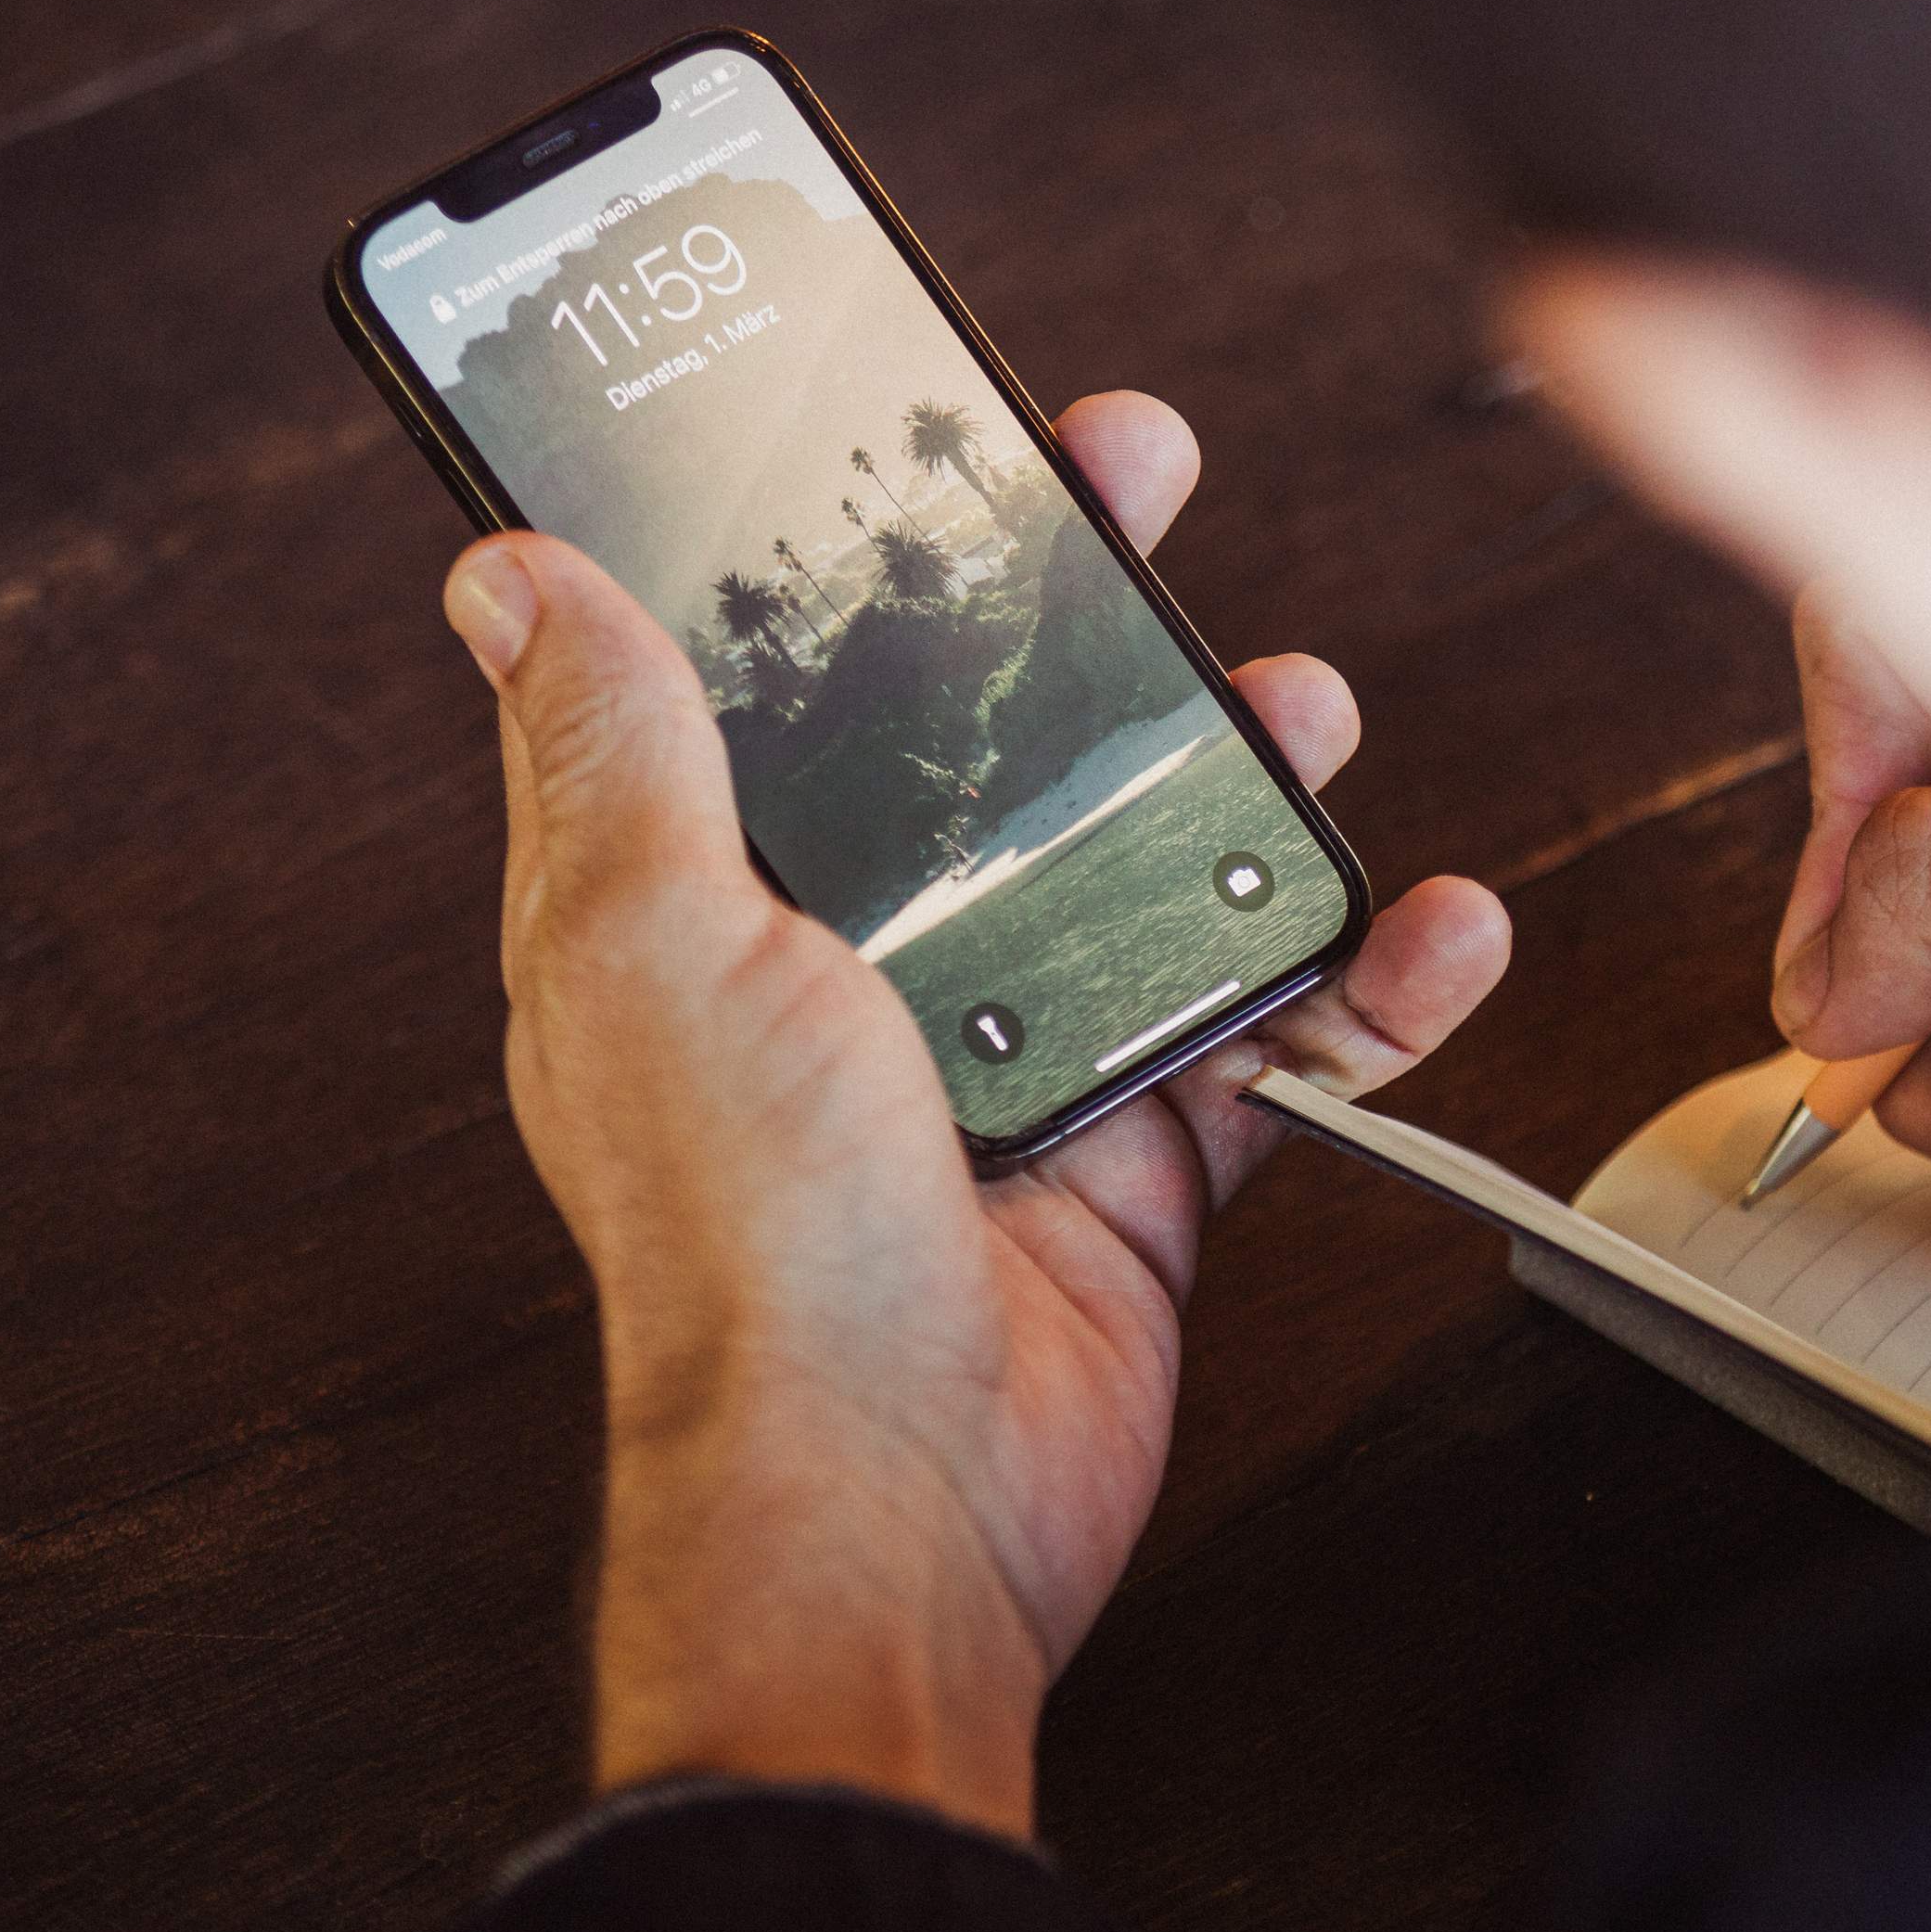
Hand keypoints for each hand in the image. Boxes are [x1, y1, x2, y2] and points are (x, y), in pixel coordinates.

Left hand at [440, 393, 1509, 1838]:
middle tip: (1144, 499)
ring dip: (1241, 779)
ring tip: (1302, 712)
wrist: (901, 1495)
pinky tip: (1421, 927)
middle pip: (991, 742)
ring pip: (1150, 867)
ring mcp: (1010, 1055)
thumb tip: (509, 578)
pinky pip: (1270, 1036)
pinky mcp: (1134, 1153)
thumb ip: (614, 751)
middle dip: (1081, 615)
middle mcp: (864, 965)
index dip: (862, 547)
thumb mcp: (651, 944)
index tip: (931, 436)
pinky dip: (1362, 984)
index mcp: (720, 901)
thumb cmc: (750, 1245)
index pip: (791, 674)